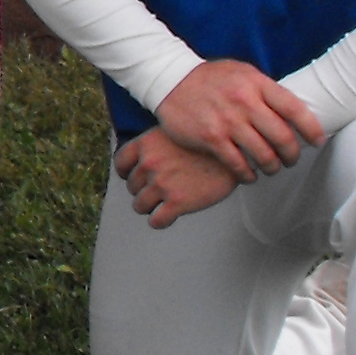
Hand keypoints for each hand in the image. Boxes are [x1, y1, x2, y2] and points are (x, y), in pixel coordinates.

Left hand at [116, 126, 243, 226]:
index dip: (126, 172)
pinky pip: (156, 221)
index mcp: (146, 144)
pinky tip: (168, 216)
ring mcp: (162, 184)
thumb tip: (143, 161)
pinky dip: (159, 221)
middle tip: (159, 188)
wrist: (235, 153)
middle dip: (143, 189)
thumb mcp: (174, 133)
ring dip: (150, 206)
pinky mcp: (177, 203)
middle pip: (132, 186)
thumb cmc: (207, 143)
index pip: (120, 163)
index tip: (133, 176)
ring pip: (140, 205)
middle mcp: (149, 164)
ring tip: (163, 203)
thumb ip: (155, 146)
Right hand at [154, 57, 323, 180]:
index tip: (317, 141)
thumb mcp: (241, 72)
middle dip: (292, 154)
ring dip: (272, 167)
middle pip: (282, 137)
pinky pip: (238, 164)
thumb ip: (264, 90)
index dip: (311, 129)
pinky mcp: (210, 138)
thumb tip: (290, 111)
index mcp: (256, 84)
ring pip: (263, 154)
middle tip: (292, 159)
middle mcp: (244, 102)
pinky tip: (249, 175)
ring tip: (271, 168)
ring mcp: (227, 121)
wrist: (168, 79)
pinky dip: (248, 174)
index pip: (295, 109)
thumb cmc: (208, 78)